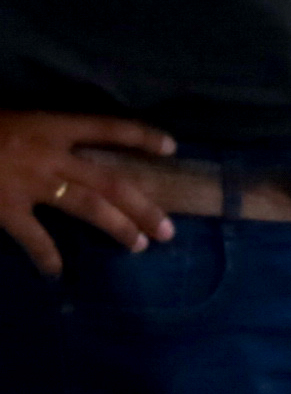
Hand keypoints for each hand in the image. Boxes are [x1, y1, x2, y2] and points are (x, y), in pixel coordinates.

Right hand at [0, 110, 178, 272]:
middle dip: (143, 206)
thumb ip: (39, 137)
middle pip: (110, 181)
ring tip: (141, 245)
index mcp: (48, 126)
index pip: (105, 127)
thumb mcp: (10, 121)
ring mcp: (30, 183)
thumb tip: (67, 157)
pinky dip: (46, 256)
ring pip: (88, 207)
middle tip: (170, 230)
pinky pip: (34, 237)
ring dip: (118, 228)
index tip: (172, 148)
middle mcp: (48, 154)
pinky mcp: (6, 208)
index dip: (139, 136)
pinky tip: (56, 272)